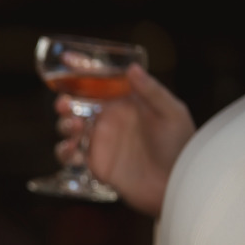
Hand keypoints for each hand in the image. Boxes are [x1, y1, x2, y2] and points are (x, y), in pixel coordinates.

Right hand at [55, 64, 195, 217]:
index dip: (80, 70)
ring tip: (76, 128)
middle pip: (76, 105)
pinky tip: (72, 149)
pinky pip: (69, 155)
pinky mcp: (94, 163)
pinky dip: (64, 151)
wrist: (176, 185)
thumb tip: (131, 68)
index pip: (99, 82)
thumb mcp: (172, 113)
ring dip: (64, 125)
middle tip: (64, 104)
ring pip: (69, 128)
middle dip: (64, 101)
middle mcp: (108, 119)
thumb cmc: (180, 147)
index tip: (66, 59)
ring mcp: (99, 142)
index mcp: (124, 102)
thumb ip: (151, 91)